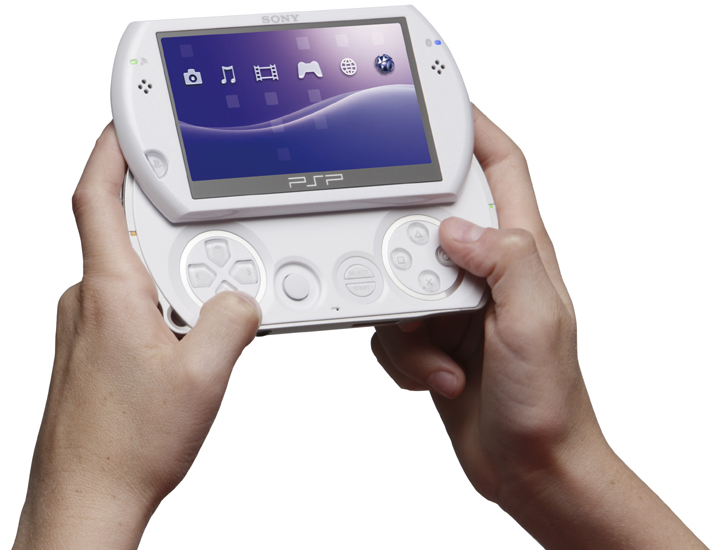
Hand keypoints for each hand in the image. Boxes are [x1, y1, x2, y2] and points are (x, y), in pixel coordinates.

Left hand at [13, 124, 260, 549]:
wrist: (87, 497)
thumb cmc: (126, 445)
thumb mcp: (203, 376)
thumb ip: (230, 321)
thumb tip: (242, 299)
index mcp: (110, 293)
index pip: (96, 200)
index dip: (108, 153)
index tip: (124, 125)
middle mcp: (88, 301)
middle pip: (130, 237)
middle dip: (174, 239)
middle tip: (211, 266)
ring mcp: (85, 326)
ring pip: (136, 277)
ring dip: (174, 286)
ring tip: (200, 333)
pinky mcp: (91, 349)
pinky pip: (131, 308)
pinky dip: (163, 312)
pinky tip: (185, 351)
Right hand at [371, 105, 706, 548]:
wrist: (529, 465)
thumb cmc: (548, 401)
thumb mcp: (536, 321)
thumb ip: (505, 260)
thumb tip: (456, 228)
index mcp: (520, 254)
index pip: (501, 170)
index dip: (473, 130)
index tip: (439, 108)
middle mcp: (485, 273)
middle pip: (429, 221)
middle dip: (404, 243)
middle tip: (403, 272)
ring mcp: (455, 305)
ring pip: (397, 278)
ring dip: (405, 321)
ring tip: (441, 356)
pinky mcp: (432, 338)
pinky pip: (392, 327)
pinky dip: (404, 355)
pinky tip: (439, 376)